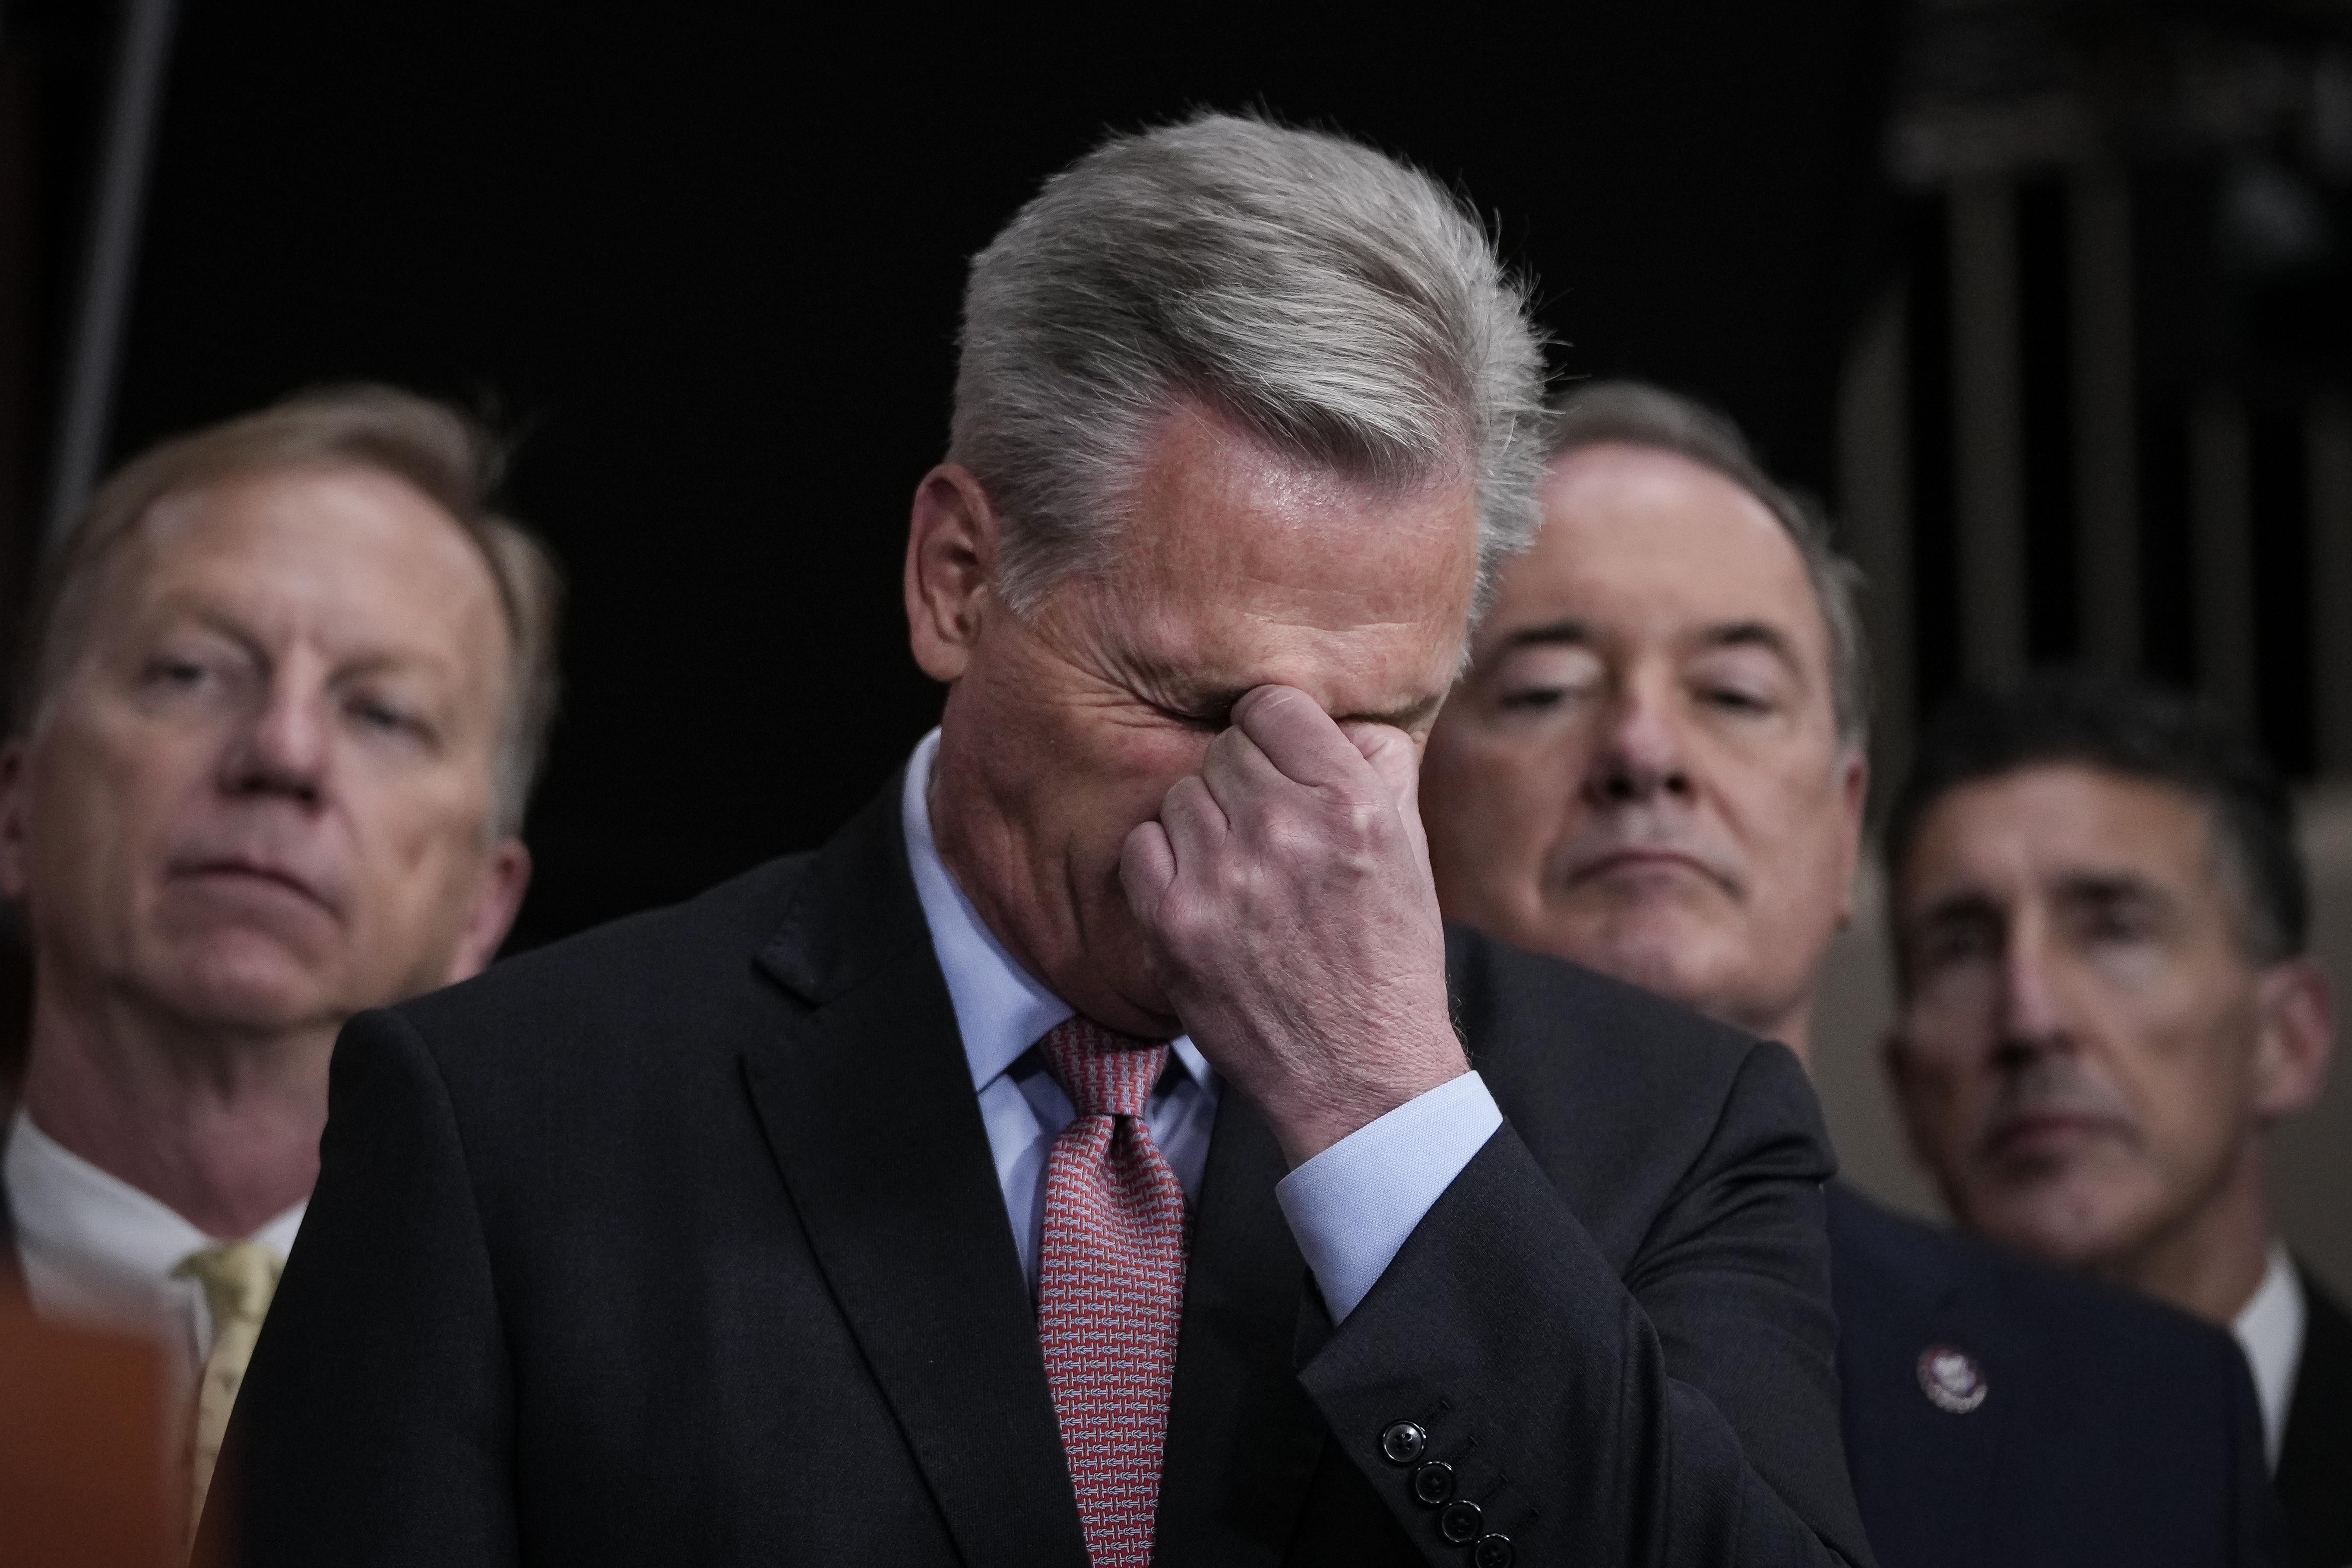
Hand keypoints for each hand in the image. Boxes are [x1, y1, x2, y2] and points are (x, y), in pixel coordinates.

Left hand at [1120, 685, 1466, 1165]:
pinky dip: (1165, 864)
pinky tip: (1204, 895)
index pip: (1272, 705)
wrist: (1361, 1073)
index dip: (1274, 733)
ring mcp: (1223, 876)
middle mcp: (1284, 828)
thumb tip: (1334, 714)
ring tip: (1242, 873)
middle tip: (1268, 834)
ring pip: (1180, 795)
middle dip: (1242, 785)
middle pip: (1223, 750)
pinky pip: (1141, 845)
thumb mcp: (1410, 848)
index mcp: (1350, 801)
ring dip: (1205, 826)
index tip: (1279, 766)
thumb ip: (1377, 763)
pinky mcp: (1175, 923)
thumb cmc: (1388, 957)